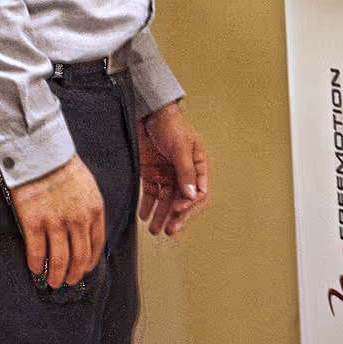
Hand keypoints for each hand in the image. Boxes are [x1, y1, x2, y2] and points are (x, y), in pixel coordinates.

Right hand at [9, 152, 105, 287]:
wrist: (40, 151)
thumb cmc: (62, 166)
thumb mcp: (88, 186)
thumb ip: (89, 209)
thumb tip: (86, 232)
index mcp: (95, 210)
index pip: (96, 245)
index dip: (89, 263)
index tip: (83, 270)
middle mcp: (78, 220)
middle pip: (78, 257)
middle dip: (73, 274)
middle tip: (67, 282)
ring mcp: (56, 222)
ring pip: (59, 260)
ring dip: (55, 275)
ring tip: (52, 282)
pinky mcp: (34, 222)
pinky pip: (36, 251)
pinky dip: (36, 265)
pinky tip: (34, 271)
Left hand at [138, 101, 209, 237]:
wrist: (150, 112)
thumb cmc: (172, 125)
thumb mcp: (181, 147)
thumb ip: (185, 172)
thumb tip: (191, 196)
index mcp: (198, 167)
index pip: (198, 193)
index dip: (189, 205)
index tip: (177, 211)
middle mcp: (184, 174)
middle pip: (182, 201)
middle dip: (175, 217)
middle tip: (169, 231)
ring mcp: (168, 175)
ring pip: (166, 201)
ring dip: (161, 216)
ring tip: (154, 230)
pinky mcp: (152, 174)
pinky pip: (152, 194)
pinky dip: (148, 206)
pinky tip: (144, 216)